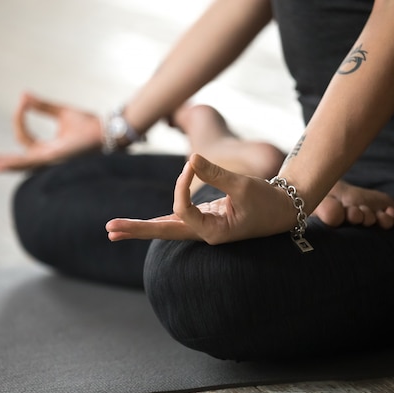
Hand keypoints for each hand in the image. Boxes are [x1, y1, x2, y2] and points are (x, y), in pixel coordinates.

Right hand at [0, 92, 102, 171]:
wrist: (109, 131)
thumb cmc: (91, 125)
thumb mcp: (62, 112)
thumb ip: (43, 106)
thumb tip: (24, 95)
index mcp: (46, 149)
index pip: (22, 137)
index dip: (19, 118)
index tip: (24, 100)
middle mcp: (45, 158)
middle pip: (11, 160)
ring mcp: (49, 162)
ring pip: (15, 164)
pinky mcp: (55, 159)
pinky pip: (30, 163)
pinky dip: (14, 163)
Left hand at [106, 153, 297, 243]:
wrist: (284, 211)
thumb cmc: (268, 200)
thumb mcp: (244, 186)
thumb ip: (217, 174)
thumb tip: (191, 158)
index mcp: (214, 232)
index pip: (183, 210)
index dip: (181, 185)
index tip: (192, 162)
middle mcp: (205, 233)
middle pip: (164, 233)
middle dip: (137, 229)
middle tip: (109, 229)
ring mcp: (203, 227)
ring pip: (167, 228)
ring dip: (141, 228)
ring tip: (113, 230)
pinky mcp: (205, 218)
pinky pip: (177, 220)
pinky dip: (158, 221)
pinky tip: (143, 224)